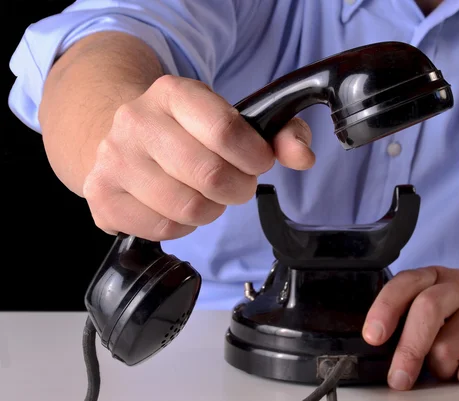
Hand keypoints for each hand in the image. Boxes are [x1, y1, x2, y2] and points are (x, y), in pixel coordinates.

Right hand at [83, 75, 314, 239]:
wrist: (120, 137)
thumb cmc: (185, 132)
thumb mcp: (231, 118)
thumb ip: (279, 132)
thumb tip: (303, 156)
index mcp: (172, 92)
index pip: (225, 130)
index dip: (255, 156)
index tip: (259, 163)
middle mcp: (136, 121)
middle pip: (210, 175)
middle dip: (238, 188)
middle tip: (237, 184)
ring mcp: (113, 160)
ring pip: (189, 208)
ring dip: (211, 208)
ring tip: (206, 194)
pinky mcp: (101, 197)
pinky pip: (164, 229)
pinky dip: (183, 225)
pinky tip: (177, 206)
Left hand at [362, 265, 458, 389]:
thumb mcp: (446, 296)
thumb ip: (416, 314)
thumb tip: (382, 351)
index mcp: (435, 278)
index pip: (402, 286)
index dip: (383, 310)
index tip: (373, 337)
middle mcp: (458, 288)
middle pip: (425, 312)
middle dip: (408, 350)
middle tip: (399, 379)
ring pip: (448, 346)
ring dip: (443, 369)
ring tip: (451, 366)